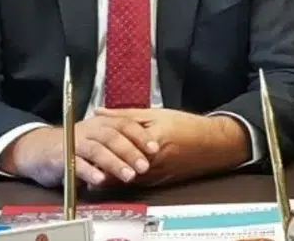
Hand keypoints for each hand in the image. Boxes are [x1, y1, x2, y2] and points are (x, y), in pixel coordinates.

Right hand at [0, 114, 160, 187]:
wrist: (39, 149)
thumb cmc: (75, 145)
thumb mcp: (97, 139)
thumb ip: (117, 142)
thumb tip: (146, 151)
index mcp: (101, 123)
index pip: (124, 124)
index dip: (140, 136)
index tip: (154, 148)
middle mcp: (89, 129)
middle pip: (112, 136)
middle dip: (130, 151)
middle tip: (144, 166)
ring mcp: (75, 142)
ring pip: (97, 150)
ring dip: (114, 162)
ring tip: (128, 176)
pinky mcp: (62, 157)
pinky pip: (77, 164)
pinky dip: (90, 172)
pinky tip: (100, 181)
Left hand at [93, 107, 250, 186]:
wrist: (212, 144)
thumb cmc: (185, 125)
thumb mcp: (155, 114)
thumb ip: (125, 115)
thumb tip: (99, 112)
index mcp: (151, 142)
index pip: (119, 150)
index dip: (99, 152)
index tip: (82, 148)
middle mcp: (153, 162)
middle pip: (119, 168)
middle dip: (100, 167)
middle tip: (81, 162)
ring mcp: (156, 175)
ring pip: (125, 178)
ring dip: (108, 175)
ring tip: (91, 169)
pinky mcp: (159, 182)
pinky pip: (135, 182)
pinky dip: (121, 178)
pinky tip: (111, 173)